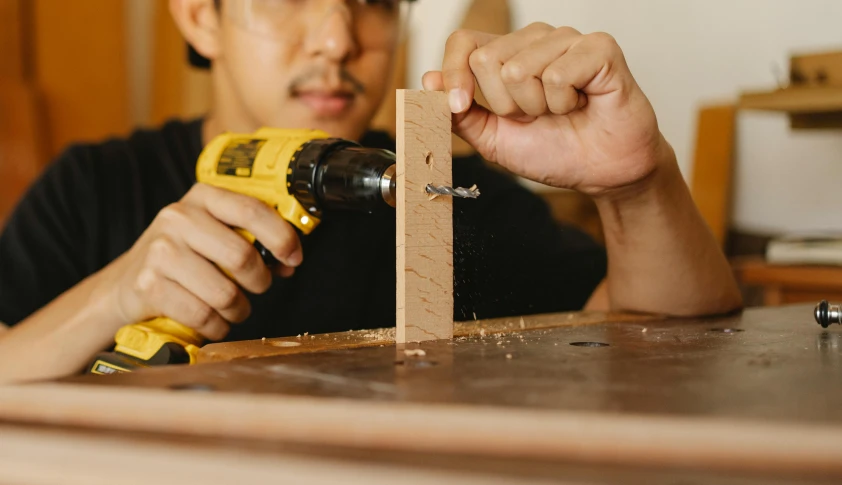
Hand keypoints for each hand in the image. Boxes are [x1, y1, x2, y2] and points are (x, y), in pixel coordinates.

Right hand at [100, 183, 302, 340]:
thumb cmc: (184, 258)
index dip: (282, 237)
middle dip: (259, 281)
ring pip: (225, 293)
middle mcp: (178, 218)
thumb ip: (251, 238)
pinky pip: (203, 315)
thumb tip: (289, 260)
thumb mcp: (214, 233)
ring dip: (238, 309)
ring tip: (233, 307)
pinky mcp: (149, 285)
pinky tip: (213, 320)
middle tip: (256, 287)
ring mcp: (161, 251)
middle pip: (242, 256)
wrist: (127, 283)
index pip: (252, 210)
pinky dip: (216, 326)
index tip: (293, 258)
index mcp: (203, 198)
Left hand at [422, 23, 668, 196]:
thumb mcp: (494, 139)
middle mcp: (535, 40)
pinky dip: (564, 102)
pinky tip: (581, 104)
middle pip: (487, 59)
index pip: (464, 42)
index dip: (455, 74)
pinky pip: (556, 74)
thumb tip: (429, 81)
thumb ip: (459, 115)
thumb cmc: (555, 151)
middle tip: (536, 116)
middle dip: (506, 105)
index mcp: (507, 55)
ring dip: (538, 107)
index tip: (462, 106)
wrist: (602, 172)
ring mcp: (567, 40)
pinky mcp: (598, 48)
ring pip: (519, 68)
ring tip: (561, 111)